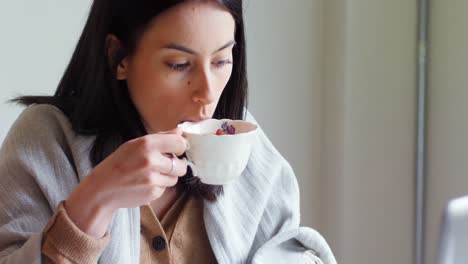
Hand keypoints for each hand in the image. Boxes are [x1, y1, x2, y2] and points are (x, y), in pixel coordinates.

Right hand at [65, 128, 186, 237]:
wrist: (102, 189)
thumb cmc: (119, 164)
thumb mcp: (135, 144)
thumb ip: (161, 137)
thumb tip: (180, 132)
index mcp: (147, 144)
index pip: (180, 144)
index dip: (180, 148)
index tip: (175, 150)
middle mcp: (151, 161)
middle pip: (182, 165)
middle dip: (176, 166)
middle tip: (162, 165)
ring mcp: (152, 179)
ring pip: (175, 178)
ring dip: (167, 177)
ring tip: (149, 175)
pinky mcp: (153, 193)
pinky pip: (165, 189)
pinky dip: (158, 187)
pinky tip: (144, 184)